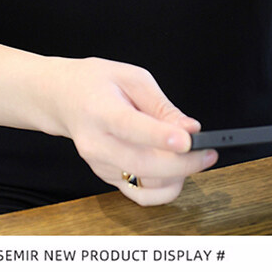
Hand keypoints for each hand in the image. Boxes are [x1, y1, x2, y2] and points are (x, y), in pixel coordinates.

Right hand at [50, 57, 217, 205]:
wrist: (63, 98)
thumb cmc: (96, 83)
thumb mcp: (131, 77)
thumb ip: (161, 105)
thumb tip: (190, 129)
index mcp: (101, 110)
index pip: (130, 127)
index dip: (160, 136)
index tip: (188, 139)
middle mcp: (97, 143)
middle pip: (143, 164)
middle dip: (184, 163)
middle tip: (208, 152)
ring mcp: (100, 165)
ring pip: (147, 185)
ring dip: (178, 176)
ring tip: (191, 156)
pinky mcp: (106, 178)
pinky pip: (142, 194)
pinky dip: (164, 188)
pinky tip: (175, 171)